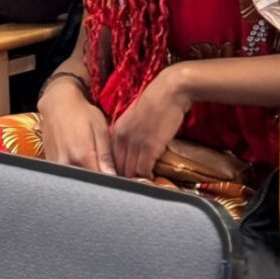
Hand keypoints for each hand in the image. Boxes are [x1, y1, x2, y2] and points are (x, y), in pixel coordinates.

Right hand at [38, 76, 115, 174]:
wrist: (57, 101)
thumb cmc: (82, 112)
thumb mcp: (100, 129)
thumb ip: (105, 157)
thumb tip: (112, 178)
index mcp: (82, 156)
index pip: (99, 182)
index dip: (108, 183)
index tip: (113, 177)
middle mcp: (66, 162)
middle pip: (84, 184)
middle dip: (95, 182)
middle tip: (101, 167)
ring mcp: (55, 163)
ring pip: (73, 181)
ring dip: (83, 178)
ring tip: (88, 160)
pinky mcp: (49, 162)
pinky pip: (63, 175)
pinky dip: (73, 172)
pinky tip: (77, 159)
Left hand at [110, 64, 191, 178]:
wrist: (168, 92)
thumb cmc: (155, 105)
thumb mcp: (134, 120)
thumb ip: (128, 135)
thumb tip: (130, 152)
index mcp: (116, 131)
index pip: (111, 158)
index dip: (118, 170)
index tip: (125, 177)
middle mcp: (122, 138)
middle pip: (118, 167)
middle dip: (125, 178)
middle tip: (135, 185)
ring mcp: (135, 143)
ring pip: (130, 171)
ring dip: (136, 180)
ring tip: (143, 185)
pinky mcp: (149, 147)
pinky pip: (143, 170)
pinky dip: (147, 178)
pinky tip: (152, 179)